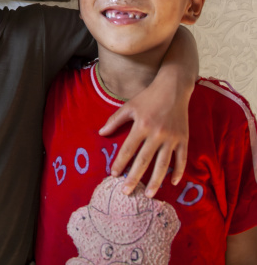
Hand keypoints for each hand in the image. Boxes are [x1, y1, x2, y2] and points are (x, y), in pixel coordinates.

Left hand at [99, 77, 190, 197]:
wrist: (173, 88)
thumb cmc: (148, 97)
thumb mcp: (129, 106)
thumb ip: (115, 120)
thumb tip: (101, 133)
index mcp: (142, 125)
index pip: (128, 149)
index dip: (120, 163)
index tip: (113, 175)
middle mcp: (157, 133)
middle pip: (144, 160)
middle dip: (135, 178)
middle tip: (127, 192)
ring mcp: (172, 137)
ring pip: (163, 164)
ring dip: (156, 181)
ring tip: (150, 195)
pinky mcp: (183, 139)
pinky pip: (181, 159)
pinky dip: (178, 172)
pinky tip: (173, 183)